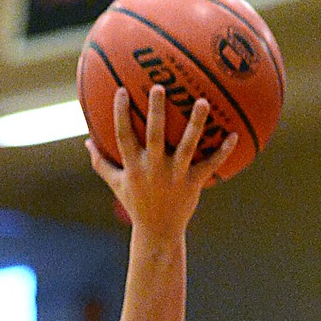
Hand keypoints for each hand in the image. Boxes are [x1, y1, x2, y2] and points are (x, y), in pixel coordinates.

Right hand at [87, 86, 237, 239]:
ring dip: (195, 124)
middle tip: (159, 87)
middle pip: (154, 135)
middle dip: (156, 111)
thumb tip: (86, 141)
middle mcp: (154, 169)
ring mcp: (175, 176)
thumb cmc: (137, 204)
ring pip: (186, 146)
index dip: (121, 114)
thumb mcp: (116, 184)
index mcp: (134, 166)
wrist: (157, 233)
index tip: (121, 90)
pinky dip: (223, 152)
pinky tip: (234, 136)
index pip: (123, 136)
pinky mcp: (192, 184)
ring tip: (203, 102)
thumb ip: (102, 162)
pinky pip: (210, 165)